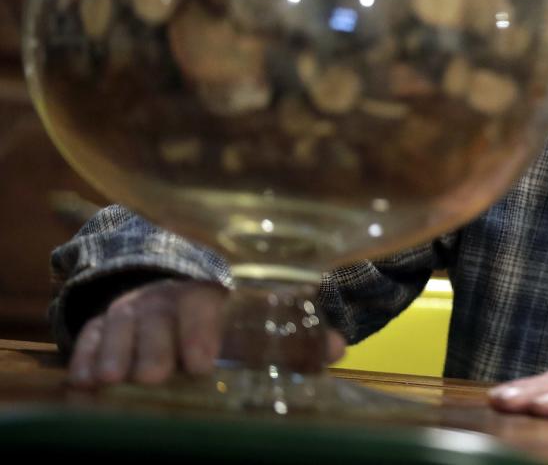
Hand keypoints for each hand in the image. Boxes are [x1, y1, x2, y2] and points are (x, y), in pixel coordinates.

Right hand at [66, 279, 346, 387]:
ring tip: (110, 380)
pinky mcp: (100, 325)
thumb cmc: (220, 322)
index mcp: (206, 295)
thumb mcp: (254, 327)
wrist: (169, 301)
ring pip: (118, 326)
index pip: (203, 303)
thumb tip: (338, 348)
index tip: (202, 362)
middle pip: (156, 318)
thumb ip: (296, 340)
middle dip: (154, 347)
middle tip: (153, 376)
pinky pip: (87, 336)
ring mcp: (129, 310)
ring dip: (114, 352)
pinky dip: (83, 355)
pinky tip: (82, 381)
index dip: (201, 330)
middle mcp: (165, 299)